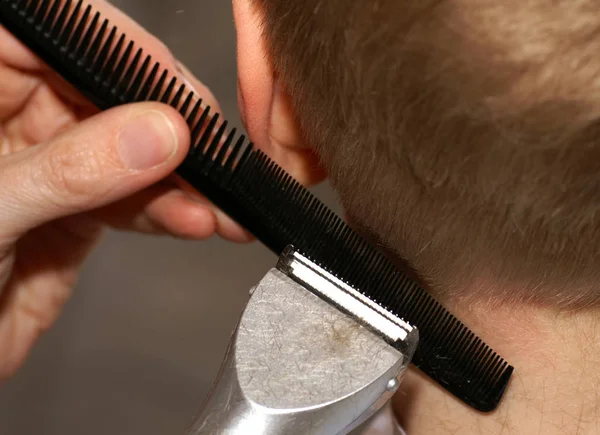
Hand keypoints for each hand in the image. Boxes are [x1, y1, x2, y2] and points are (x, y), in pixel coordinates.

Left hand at [0, 1, 250, 380]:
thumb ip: (71, 171)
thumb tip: (157, 133)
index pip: (59, 39)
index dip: (122, 54)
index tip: (170, 86)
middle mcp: (18, 117)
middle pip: (113, 95)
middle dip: (171, 125)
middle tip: (211, 150)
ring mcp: (56, 165)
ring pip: (136, 152)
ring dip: (185, 181)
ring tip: (218, 203)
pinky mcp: (81, 211)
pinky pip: (138, 201)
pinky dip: (173, 213)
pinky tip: (198, 220)